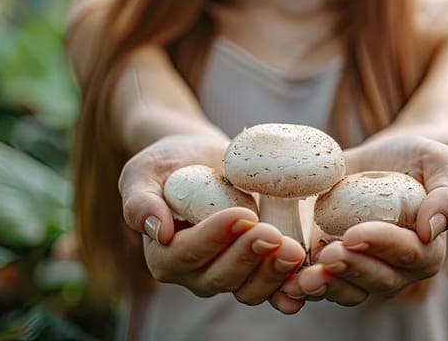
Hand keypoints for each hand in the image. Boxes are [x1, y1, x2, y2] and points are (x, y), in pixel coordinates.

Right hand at [120, 135, 306, 305]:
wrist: (199, 158)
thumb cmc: (166, 163)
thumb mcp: (143, 173)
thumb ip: (140, 202)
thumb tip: (159, 230)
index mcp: (163, 255)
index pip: (187, 254)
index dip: (214, 238)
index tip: (241, 215)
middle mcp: (194, 274)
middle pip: (221, 276)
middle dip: (248, 257)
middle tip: (272, 234)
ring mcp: (228, 275)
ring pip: (249, 288)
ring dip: (273, 273)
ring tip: (294, 250)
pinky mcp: (256, 270)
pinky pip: (273, 288)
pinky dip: (289, 288)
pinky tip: (307, 277)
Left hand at [280, 135, 447, 305]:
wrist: (385, 157)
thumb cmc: (422, 159)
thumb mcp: (445, 164)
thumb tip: (431, 228)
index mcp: (426, 250)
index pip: (408, 255)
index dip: (381, 246)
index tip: (355, 233)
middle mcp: (395, 269)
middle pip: (376, 279)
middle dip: (350, 269)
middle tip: (327, 255)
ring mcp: (360, 270)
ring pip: (345, 290)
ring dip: (324, 287)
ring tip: (302, 278)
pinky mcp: (330, 265)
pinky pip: (318, 285)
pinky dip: (299, 290)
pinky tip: (283, 287)